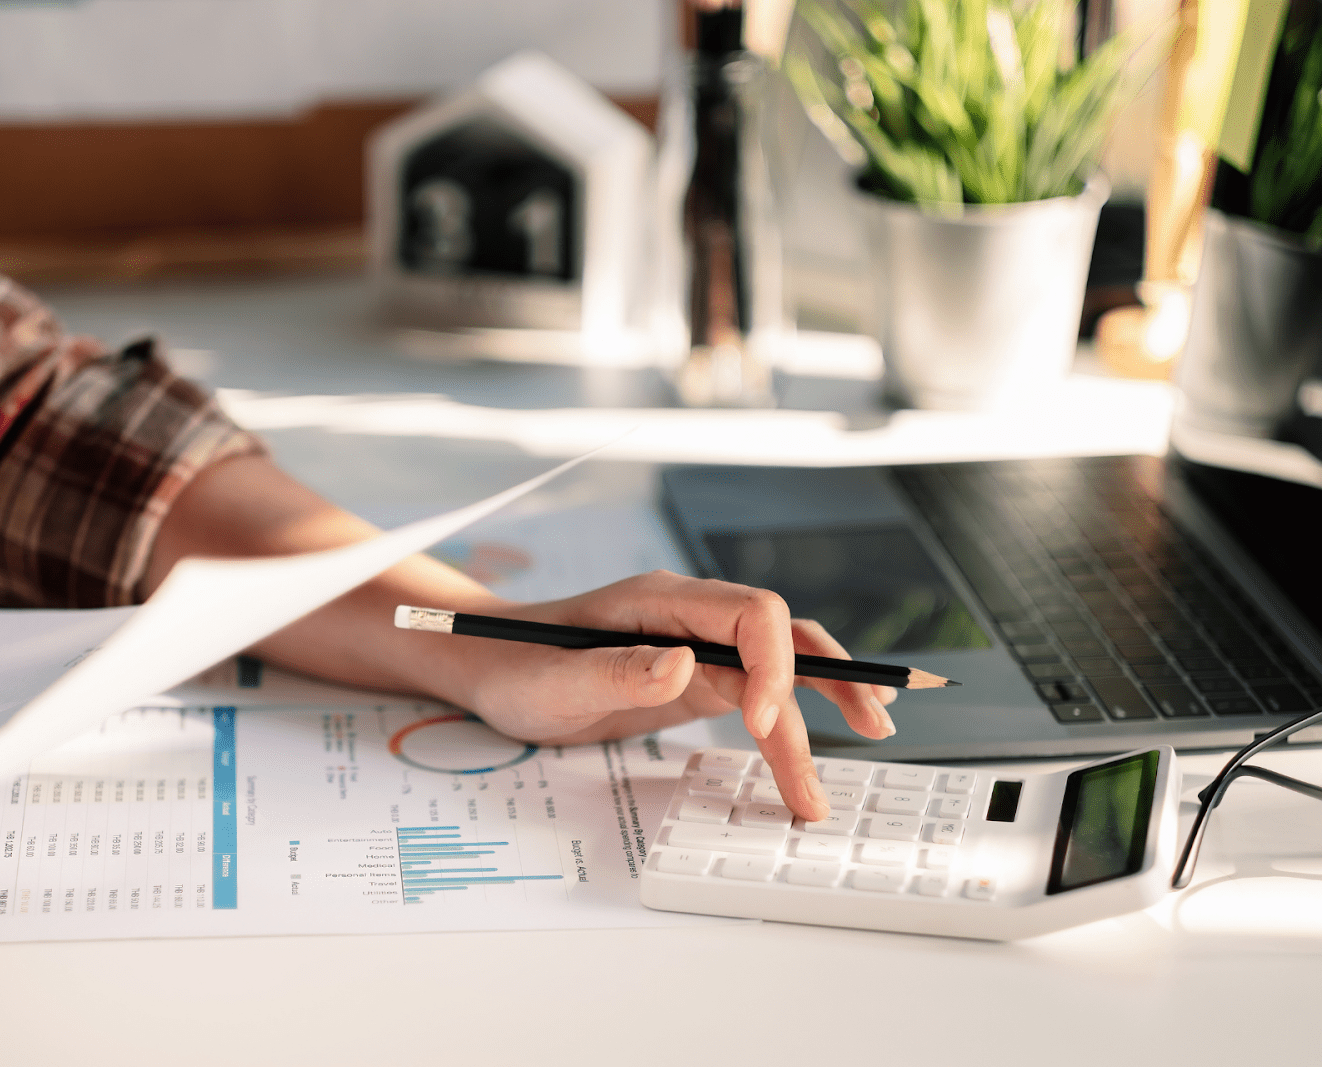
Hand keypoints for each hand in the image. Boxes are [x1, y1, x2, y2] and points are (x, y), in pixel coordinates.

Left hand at [458, 571, 896, 821]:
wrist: (488, 666)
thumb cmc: (512, 665)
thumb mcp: (553, 680)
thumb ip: (618, 672)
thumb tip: (686, 665)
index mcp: (660, 601)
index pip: (751, 613)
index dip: (774, 663)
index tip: (763, 723)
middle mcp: (689, 617)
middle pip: (782, 635)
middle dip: (832, 676)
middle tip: (874, 720)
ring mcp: (696, 648)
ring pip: (775, 672)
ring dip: (817, 711)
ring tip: (859, 752)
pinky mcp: (694, 681)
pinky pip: (754, 698)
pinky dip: (784, 728)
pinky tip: (803, 758)